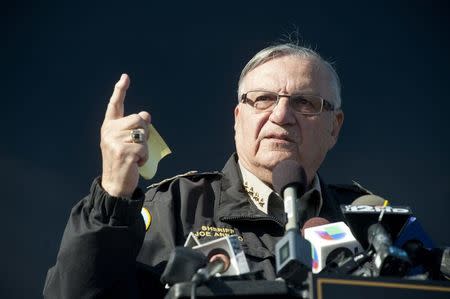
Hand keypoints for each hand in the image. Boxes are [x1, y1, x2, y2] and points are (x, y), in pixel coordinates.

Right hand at [100, 74, 150, 196]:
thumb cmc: (123, 162)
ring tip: (135, 156)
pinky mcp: (123, 152)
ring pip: (142, 133)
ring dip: (144, 146)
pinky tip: (136, 163)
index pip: (115, 105)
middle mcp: (109, 131)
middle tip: (137, 146)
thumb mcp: (126, 142)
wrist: (115, 184)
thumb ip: (134, 128)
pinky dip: (144, 157)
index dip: (120, 90)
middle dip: (144, 131)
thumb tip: (146, 114)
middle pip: (138, 118)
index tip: (125, 77)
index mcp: (109, 127)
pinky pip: (144, 147)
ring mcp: (114, 141)